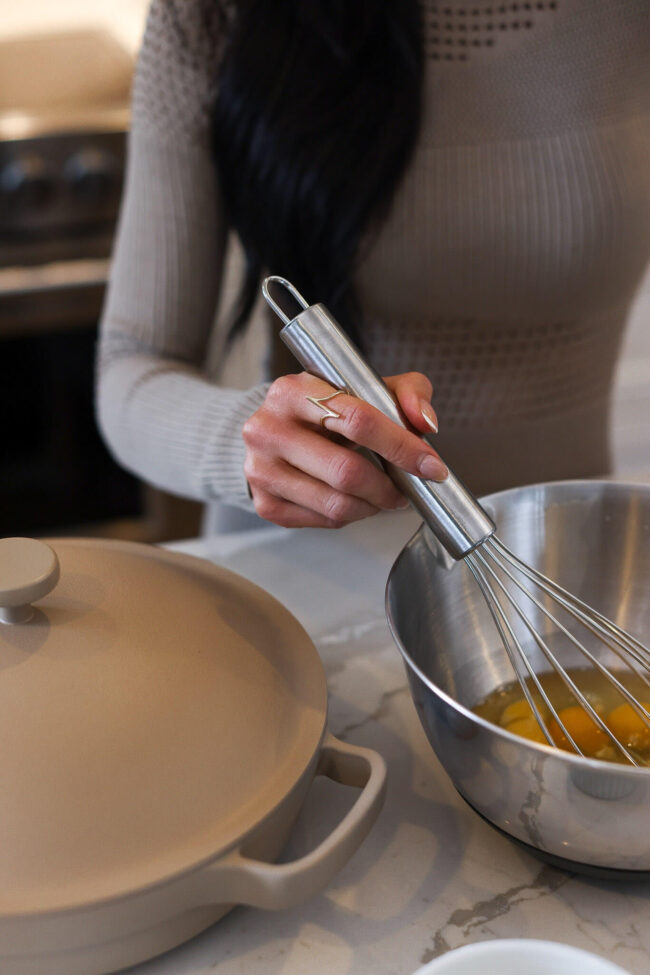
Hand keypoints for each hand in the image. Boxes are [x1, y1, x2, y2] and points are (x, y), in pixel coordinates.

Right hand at [242, 370, 447, 528]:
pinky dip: (349, 515)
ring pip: (336, 503)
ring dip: (372, 505)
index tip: (430, 465)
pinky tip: (352, 499)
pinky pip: (323, 520)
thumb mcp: (367, 386)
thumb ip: (407, 392)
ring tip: (381, 495)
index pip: (359, 420)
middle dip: (387, 487)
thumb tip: (425, 423)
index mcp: (293, 390)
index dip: (402, 447)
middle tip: (404, 490)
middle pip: (346, 470)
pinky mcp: (264, 502)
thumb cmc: (324, 409)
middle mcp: (268, 429)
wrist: (273, 431)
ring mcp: (261, 469)